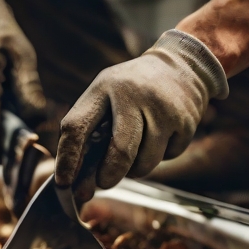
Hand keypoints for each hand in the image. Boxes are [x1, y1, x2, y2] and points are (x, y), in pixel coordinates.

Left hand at [55, 30, 227, 202]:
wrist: (182, 65)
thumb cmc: (132, 89)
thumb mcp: (106, 95)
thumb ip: (89, 129)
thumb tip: (74, 179)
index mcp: (104, 88)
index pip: (76, 126)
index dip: (67, 159)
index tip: (62, 183)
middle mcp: (134, 96)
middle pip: (119, 151)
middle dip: (108, 176)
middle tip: (103, 184)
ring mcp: (163, 109)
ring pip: (145, 162)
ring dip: (136, 170)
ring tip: (136, 153)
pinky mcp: (186, 121)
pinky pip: (168, 157)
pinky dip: (161, 156)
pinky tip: (162, 137)